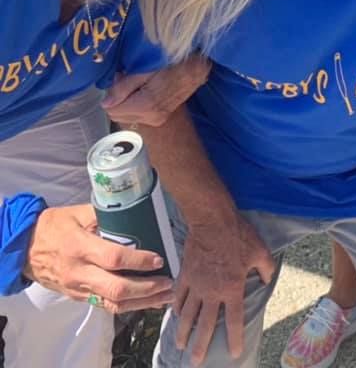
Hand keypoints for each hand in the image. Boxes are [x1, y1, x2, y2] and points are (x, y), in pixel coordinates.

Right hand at [24, 204, 173, 313]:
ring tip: (165, 296)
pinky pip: (106, 306)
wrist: (24, 248)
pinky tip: (147, 301)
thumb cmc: (54, 225)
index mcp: (79, 247)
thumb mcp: (78, 212)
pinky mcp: (78, 297)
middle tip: (169, 281)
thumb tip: (137, 211)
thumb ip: (105, 214)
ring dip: (143, 302)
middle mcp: (78, 272)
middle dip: (147, 288)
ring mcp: (78, 288)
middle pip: (116, 288)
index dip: (139, 261)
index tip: (159, 259)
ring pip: (113, 304)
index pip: (114, 258)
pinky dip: (129, 306)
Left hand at [102, 57, 210, 126]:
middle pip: (118, 115)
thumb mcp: (145, 70)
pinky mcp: (161, 118)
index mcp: (145, 105)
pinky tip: (146, 90)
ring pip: (127, 116)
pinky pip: (138, 115)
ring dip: (127, 102)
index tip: (121, 78)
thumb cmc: (172, 62)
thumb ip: (123, 87)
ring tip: (139, 84)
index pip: (112, 110)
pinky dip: (136, 104)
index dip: (112, 93)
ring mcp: (157, 119)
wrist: (196, 68)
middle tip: (129, 79)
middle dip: (118, 98)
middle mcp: (150, 117)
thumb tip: (105, 103)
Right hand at [174, 212, 274, 364]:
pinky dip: (176, 308)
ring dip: (184, 332)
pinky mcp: (185, 274)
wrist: (212, 220)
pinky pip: (178, 296)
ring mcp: (196, 285)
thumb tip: (268, 279)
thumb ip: (266, 269)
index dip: (234, 339)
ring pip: (187, 315)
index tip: (233, 353)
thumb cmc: (238, 235)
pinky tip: (176, 316)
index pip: (233, 321)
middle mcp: (212, 292)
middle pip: (204, 326)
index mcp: (232, 289)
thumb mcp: (260, 251)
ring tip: (181, 346)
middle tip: (196, 362)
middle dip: (200, 346)